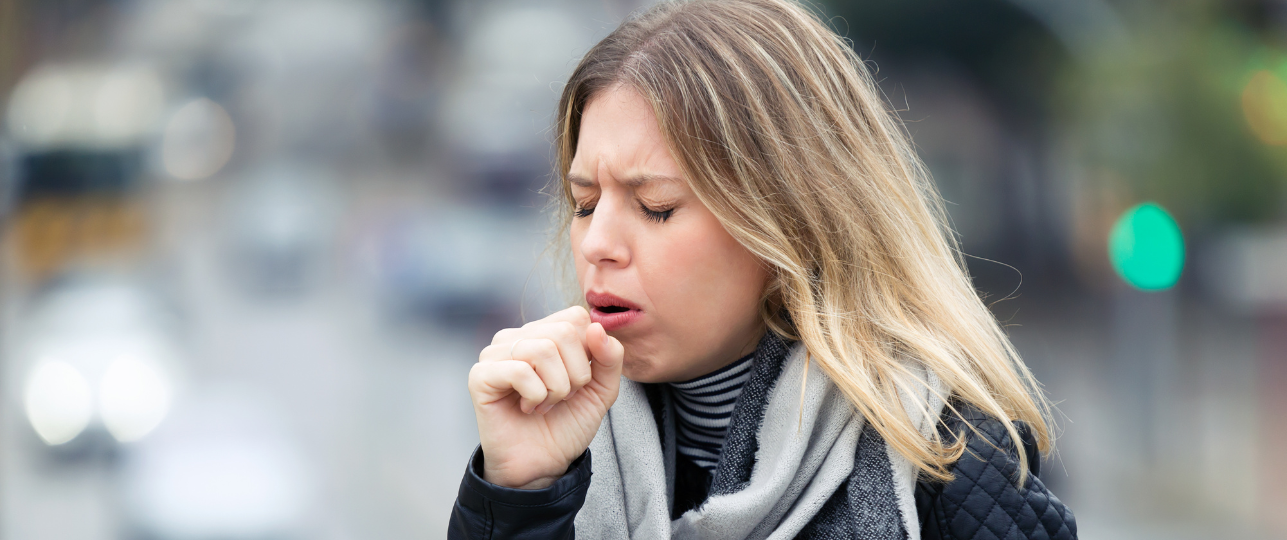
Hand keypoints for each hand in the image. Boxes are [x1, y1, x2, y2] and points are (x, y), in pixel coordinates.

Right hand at [467, 306, 624, 488]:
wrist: (542, 464)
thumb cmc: (566, 424)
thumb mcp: (601, 390)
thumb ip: (609, 357)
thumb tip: (597, 327)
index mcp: (543, 333)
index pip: (576, 317)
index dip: (588, 352)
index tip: (578, 381)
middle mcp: (517, 337)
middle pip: (563, 332)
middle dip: (575, 374)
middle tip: (562, 397)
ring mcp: (495, 354)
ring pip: (543, 350)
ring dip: (556, 388)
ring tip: (545, 403)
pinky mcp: (480, 375)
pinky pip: (520, 370)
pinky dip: (535, 395)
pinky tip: (528, 408)